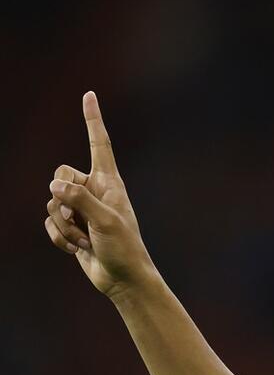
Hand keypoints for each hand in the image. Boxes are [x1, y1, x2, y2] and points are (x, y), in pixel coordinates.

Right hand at [44, 91, 156, 297]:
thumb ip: (80, 200)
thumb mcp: (105, 221)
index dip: (92, 120)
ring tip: (86, 240)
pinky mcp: (71, 227)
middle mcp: (94, 191)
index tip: (89, 95)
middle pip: (60, 175)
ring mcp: (81, 209)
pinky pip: (49, 223)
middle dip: (63, 199)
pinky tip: (77, 249)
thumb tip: (54, 185)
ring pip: (51, 202)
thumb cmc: (124, 248)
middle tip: (82, 220)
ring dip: (65, 226)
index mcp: (110, 183)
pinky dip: (59, 238)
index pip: (99, 144)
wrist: (123, 279)